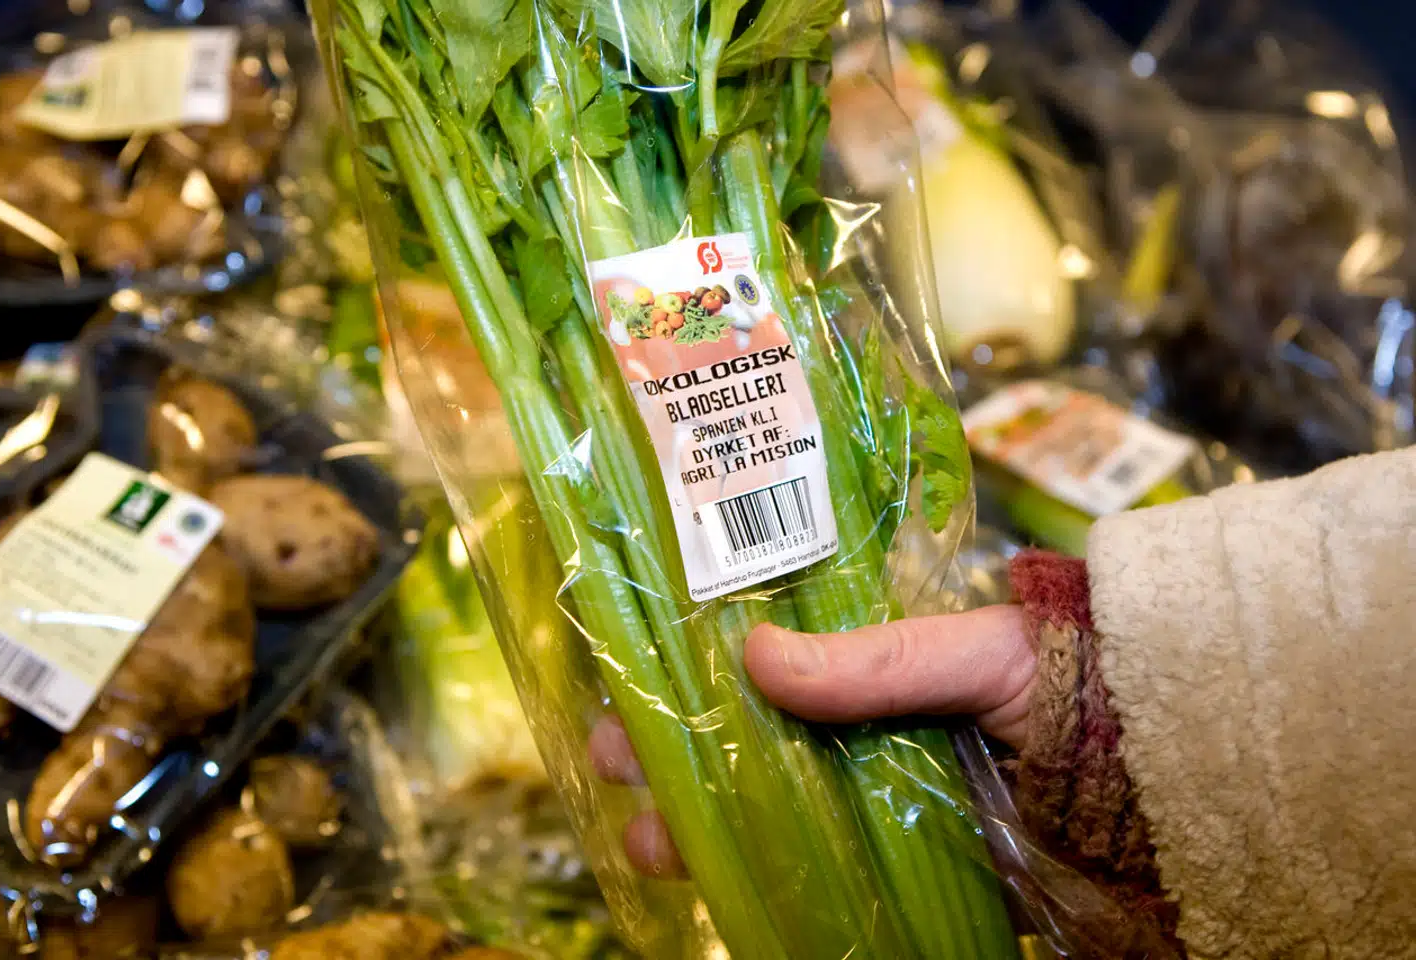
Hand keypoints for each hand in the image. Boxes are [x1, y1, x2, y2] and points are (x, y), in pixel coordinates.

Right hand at [589, 604, 1034, 877]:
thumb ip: (881, 661)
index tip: (629, 690)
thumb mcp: (975, 653)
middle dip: (675, 758)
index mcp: (875, 668)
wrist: (1166, 774)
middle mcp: (866, 733)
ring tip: (650, 842)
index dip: (691, 678)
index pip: (761, 666)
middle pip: (749, 745)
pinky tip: (718, 889)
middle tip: (615, 767)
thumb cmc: (1073, 684)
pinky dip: (770, 884)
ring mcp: (884, 803)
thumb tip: (757, 656)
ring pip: (772, 814)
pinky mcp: (913, 869)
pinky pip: (828, 878)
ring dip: (704, 826)